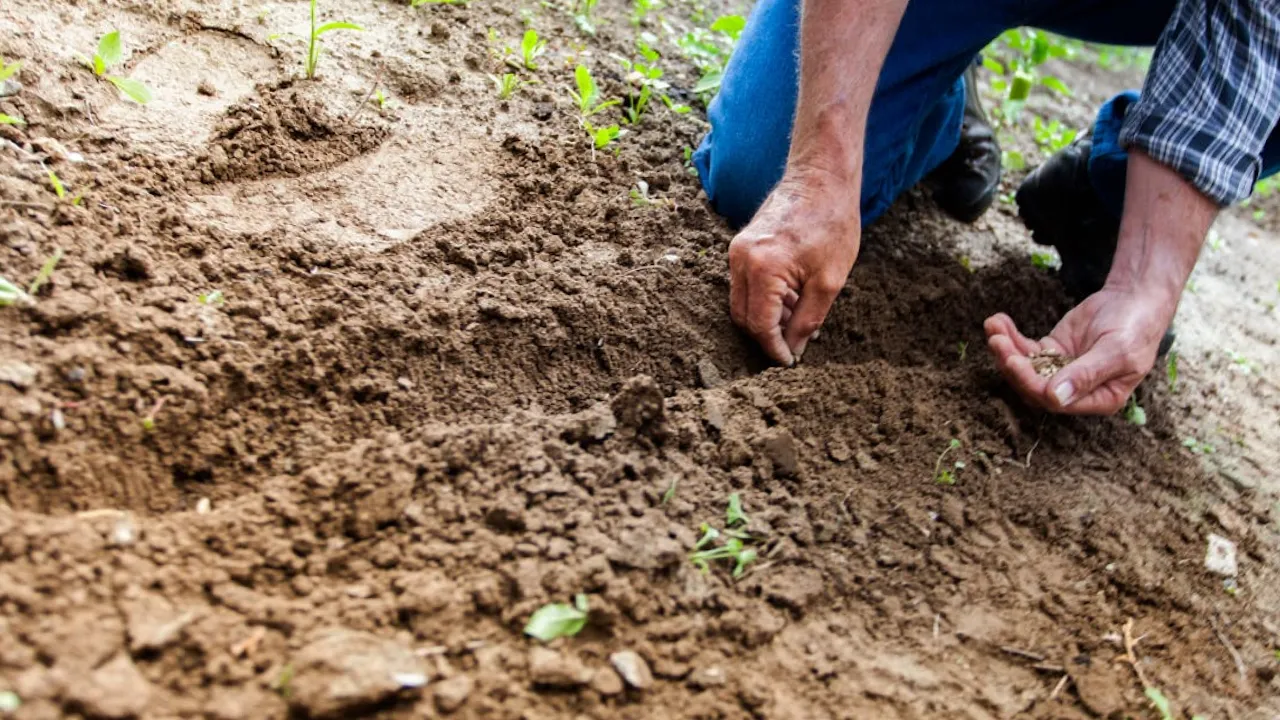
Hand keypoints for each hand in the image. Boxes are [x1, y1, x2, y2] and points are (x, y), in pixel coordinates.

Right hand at [728, 175, 860, 364]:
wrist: (821, 179)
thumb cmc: (832, 224)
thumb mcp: (829, 281)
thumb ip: (808, 320)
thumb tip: (794, 349)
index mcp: (762, 268)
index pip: (759, 325)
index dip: (774, 349)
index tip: (790, 362)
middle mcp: (741, 260)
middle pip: (743, 317)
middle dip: (767, 336)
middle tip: (795, 345)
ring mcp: (737, 251)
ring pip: (742, 302)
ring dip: (766, 317)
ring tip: (799, 317)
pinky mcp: (741, 246)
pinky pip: (745, 284)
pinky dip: (764, 299)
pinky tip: (792, 298)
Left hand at [984, 284, 1177, 413]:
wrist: (1136, 298)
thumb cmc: (1135, 327)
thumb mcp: (1117, 351)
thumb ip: (1086, 374)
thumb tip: (1056, 398)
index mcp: (1098, 399)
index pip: (1055, 401)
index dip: (1031, 383)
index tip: (1014, 360)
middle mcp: (1076, 390)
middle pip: (1033, 386)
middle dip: (1012, 364)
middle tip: (997, 341)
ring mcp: (1061, 370)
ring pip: (1025, 367)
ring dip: (1006, 349)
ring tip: (993, 326)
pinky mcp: (1052, 351)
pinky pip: (1026, 349)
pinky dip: (1010, 336)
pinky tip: (997, 321)